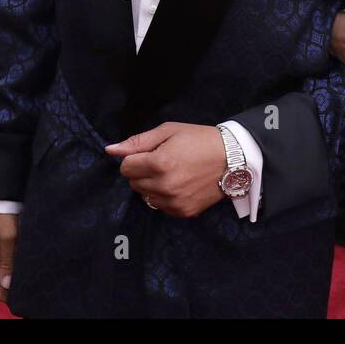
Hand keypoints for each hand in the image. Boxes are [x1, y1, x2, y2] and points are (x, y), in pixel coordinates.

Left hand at [105, 123, 227, 217]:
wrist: (233, 158)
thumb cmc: (199, 139)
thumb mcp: (169, 131)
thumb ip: (138, 142)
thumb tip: (110, 150)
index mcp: (159, 163)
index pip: (125, 168)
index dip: (135, 158)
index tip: (151, 153)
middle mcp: (165, 186)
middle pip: (133, 183)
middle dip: (142, 172)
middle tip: (163, 161)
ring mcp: (174, 202)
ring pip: (145, 197)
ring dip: (152, 185)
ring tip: (173, 173)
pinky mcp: (183, 212)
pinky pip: (160, 207)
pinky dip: (165, 197)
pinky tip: (180, 184)